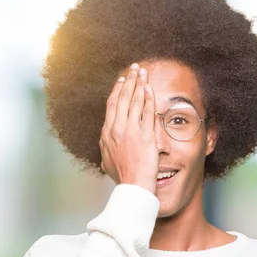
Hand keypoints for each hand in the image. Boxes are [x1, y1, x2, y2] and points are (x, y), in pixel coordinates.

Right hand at [99, 63, 158, 193]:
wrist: (133, 187)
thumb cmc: (123, 177)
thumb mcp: (108, 160)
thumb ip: (108, 148)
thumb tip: (106, 145)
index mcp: (106, 134)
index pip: (111, 106)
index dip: (117, 91)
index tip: (122, 80)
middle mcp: (116, 129)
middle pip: (121, 98)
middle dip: (128, 81)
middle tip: (134, 69)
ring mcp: (130, 131)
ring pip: (134, 101)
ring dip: (139, 84)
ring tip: (143, 72)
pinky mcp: (145, 135)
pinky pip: (146, 111)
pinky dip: (148, 98)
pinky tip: (150, 88)